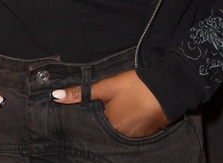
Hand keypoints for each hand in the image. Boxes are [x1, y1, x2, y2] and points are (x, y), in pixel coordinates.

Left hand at [51, 69, 169, 137]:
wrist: (167, 87)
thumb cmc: (135, 86)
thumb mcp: (107, 87)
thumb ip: (81, 93)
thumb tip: (55, 96)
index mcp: (110, 126)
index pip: (94, 126)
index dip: (93, 117)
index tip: (93, 109)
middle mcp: (122, 136)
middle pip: (108, 130)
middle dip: (105, 121)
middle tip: (108, 107)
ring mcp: (137, 136)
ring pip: (121, 130)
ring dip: (119, 122)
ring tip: (121, 108)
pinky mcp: (149, 133)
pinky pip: (135, 130)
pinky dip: (132, 123)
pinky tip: (133, 111)